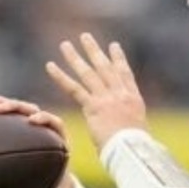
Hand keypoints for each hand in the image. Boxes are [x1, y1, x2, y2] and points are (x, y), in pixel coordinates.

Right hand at [0, 96, 75, 187]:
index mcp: (59, 145)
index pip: (56, 124)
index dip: (46, 119)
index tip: (34, 120)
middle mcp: (46, 133)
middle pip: (34, 111)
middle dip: (19, 107)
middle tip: (2, 110)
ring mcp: (30, 130)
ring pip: (19, 110)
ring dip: (4, 104)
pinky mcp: (17, 130)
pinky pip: (6, 118)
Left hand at [44, 33, 147, 150]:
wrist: (134, 150)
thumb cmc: (137, 148)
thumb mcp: (138, 132)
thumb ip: (129, 124)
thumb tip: (127, 130)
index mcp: (134, 99)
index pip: (125, 74)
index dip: (119, 59)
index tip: (114, 45)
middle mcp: (121, 95)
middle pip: (106, 67)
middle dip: (94, 51)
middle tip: (85, 36)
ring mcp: (107, 99)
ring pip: (89, 73)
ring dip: (75, 57)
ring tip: (65, 44)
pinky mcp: (94, 107)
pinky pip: (74, 88)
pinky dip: (61, 76)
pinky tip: (50, 65)